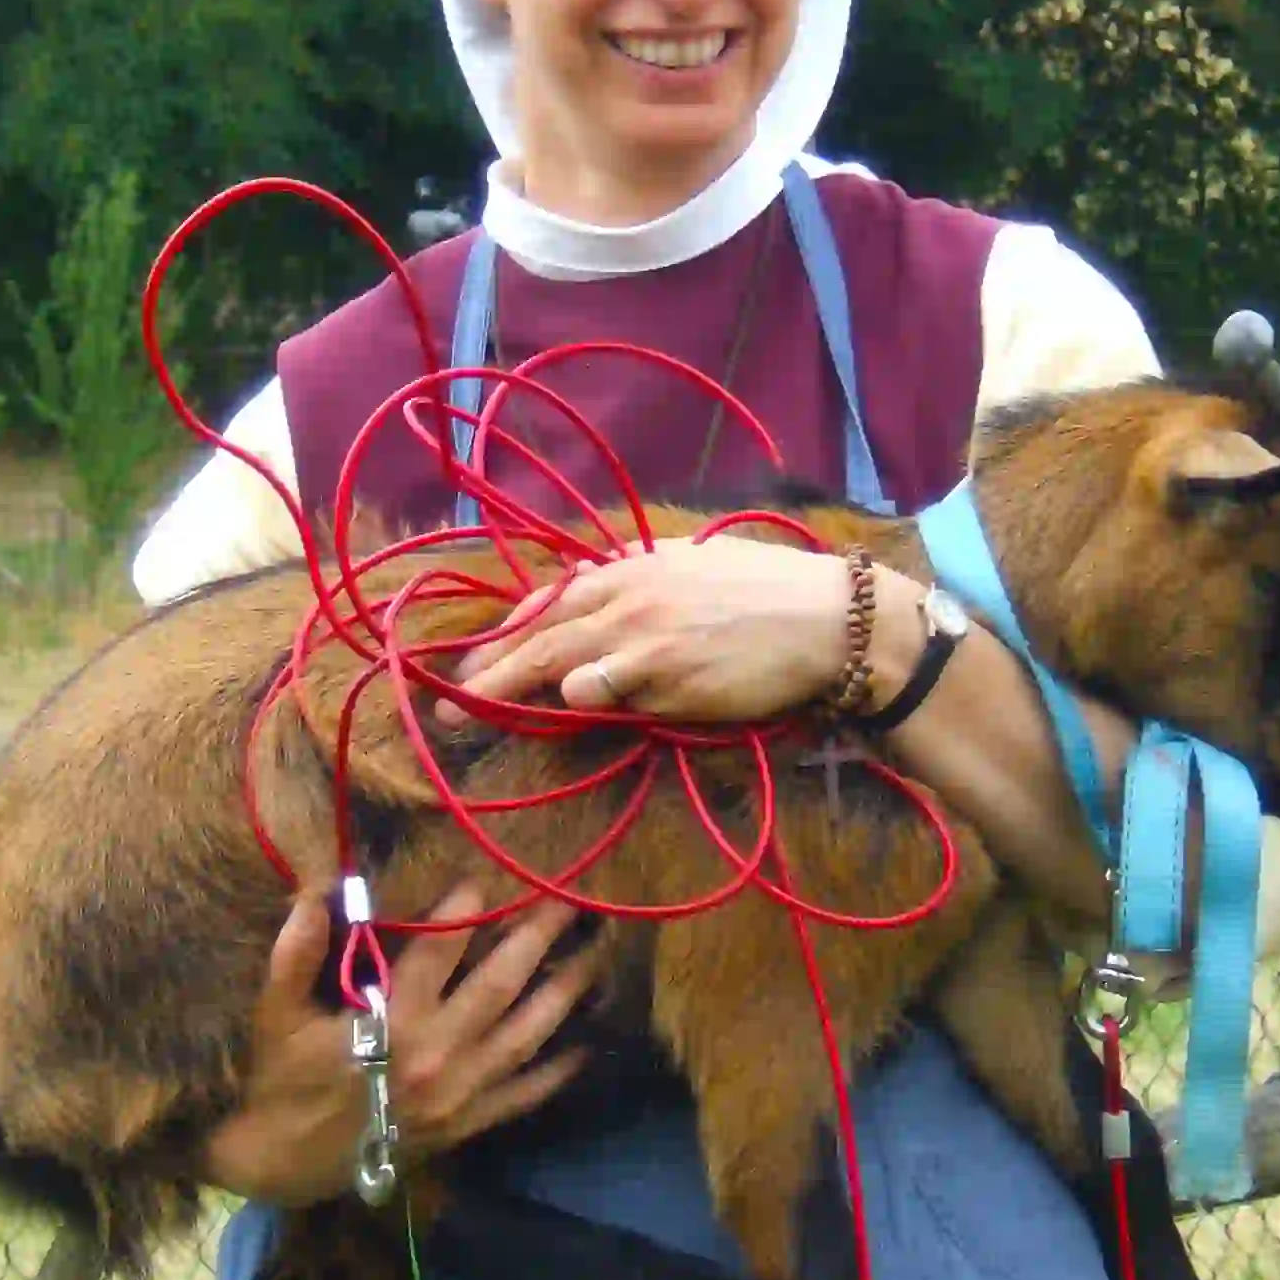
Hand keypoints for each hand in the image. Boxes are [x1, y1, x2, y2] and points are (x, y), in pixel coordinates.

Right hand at [198, 883, 599, 1205]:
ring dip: (563, 995)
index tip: (485, 879)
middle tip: (571, 902)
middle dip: (536, 939)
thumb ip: (297, 951)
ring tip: (595, 959)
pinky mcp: (464, 1125)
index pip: (437, 952)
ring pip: (523, 1036)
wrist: (282, 1164)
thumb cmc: (280, 1081)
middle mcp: (434, 1053)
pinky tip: (586, 1048)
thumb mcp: (277, 1013)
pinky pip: (521, 1097)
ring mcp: (457, 1093)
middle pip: (498, 986)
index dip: (463, 912)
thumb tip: (314, 889)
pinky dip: (555, 1074)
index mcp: (389, 1021)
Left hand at [451, 533, 861, 723]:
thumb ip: (653, 581)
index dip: (515, 625)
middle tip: (452, 691)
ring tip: (469, 711)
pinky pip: (602, 687)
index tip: (483, 649)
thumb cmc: (774, 595)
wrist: (828, 621)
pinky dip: (575, 696)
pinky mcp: (662, 673)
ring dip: (509, 686)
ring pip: (557, 659)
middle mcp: (630, 593)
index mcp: (638, 568)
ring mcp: (642, 633)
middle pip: (543, 629)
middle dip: (493, 660)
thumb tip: (615, 589)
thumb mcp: (703, 568)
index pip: (558, 594)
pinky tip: (556, 707)